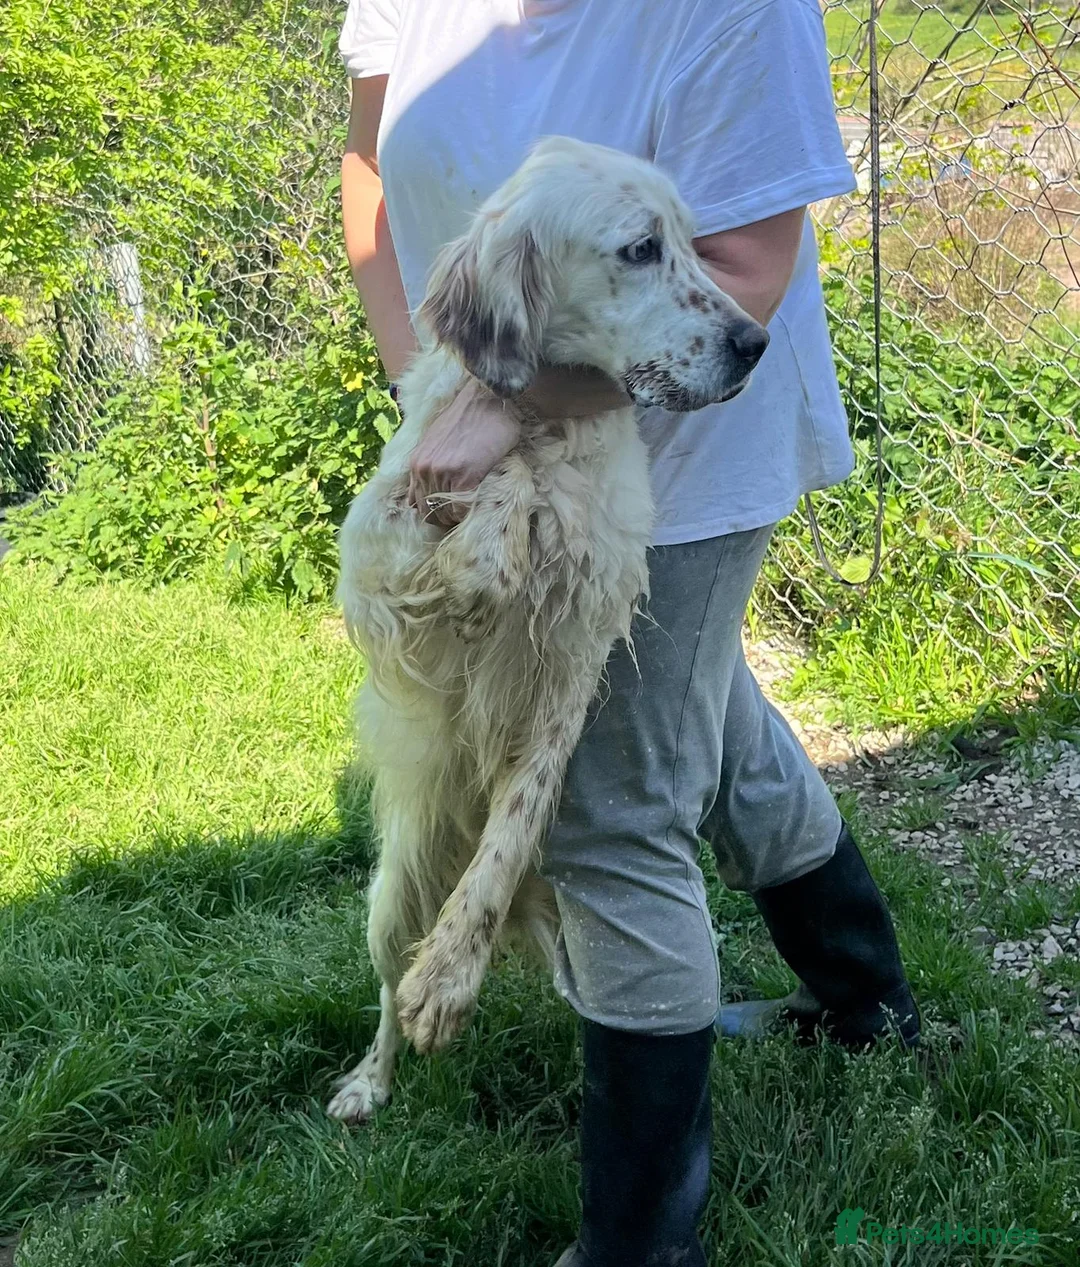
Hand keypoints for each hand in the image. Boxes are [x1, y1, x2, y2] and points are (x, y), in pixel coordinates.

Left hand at [407, 378, 522, 527]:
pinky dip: (469, 512)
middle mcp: (423, 470)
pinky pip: (461, 511)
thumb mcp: (439, 441)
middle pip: (429, 513)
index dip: (435, 511)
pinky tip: (479, 500)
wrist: (490, 399)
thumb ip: (433, 463)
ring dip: (458, 515)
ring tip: (472, 506)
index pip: (417, 504)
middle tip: (463, 512)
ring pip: (445, 515)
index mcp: (416, 462)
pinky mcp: (463, 477)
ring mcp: (442, 474)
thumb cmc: (470, 417)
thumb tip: (437, 488)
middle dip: (445, 517)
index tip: (450, 510)